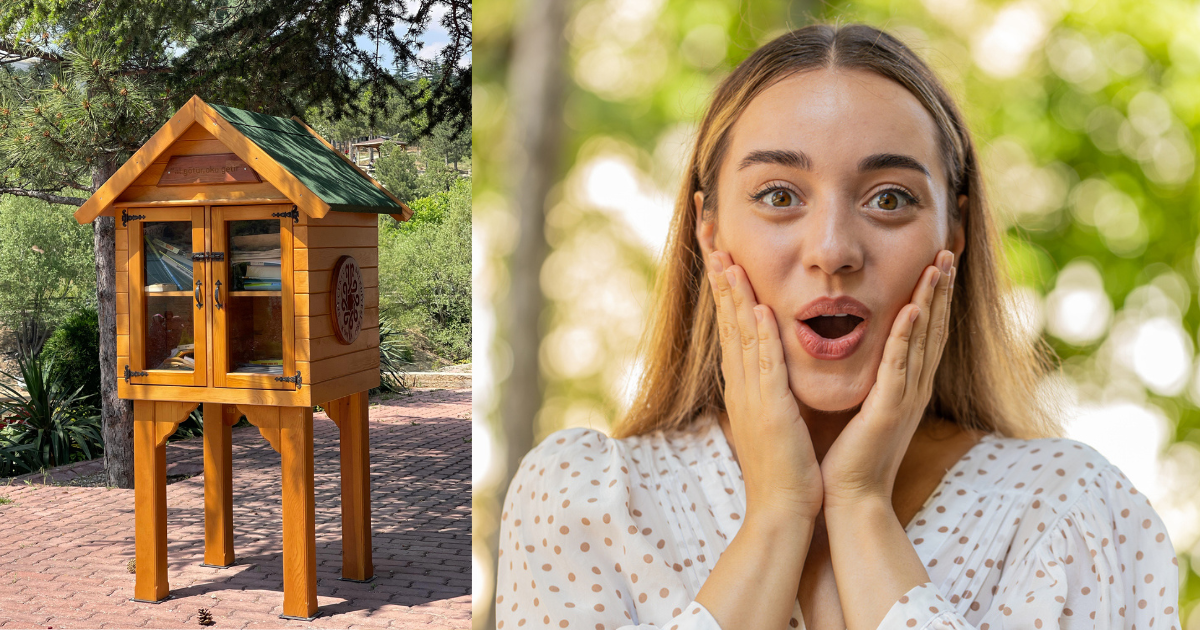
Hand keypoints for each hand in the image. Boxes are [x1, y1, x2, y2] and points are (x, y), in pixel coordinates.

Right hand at [708, 250, 823, 523]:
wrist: (782, 508)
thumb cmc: (782, 465)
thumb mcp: (771, 413)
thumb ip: (767, 382)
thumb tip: (767, 356)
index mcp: (743, 382)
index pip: (731, 322)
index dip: (724, 283)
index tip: (718, 247)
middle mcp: (741, 382)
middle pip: (726, 318)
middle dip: (718, 274)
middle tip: (708, 234)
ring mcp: (753, 395)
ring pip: (741, 335)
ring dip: (734, 296)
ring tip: (727, 258)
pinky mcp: (770, 411)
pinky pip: (765, 367)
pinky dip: (760, 337)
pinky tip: (758, 310)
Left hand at [820, 250, 956, 509]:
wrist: (852, 496)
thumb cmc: (852, 453)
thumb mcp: (866, 404)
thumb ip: (871, 377)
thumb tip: (861, 348)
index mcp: (907, 385)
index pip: (925, 332)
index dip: (933, 297)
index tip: (936, 262)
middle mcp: (914, 388)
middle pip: (933, 328)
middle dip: (941, 289)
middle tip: (947, 251)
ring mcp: (905, 398)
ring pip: (923, 340)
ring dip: (931, 301)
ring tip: (938, 266)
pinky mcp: (889, 410)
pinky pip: (900, 367)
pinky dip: (907, 337)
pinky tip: (913, 310)